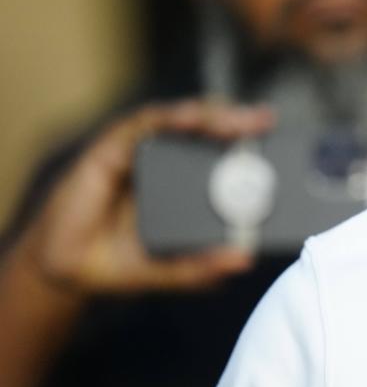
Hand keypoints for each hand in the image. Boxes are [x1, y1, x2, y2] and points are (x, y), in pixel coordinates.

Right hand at [14, 100, 273, 295]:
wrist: (65, 271)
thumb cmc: (120, 262)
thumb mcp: (168, 270)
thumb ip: (202, 266)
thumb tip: (244, 259)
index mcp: (187, 186)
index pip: (226, 156)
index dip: (252, 145)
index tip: (280, 141)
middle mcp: (167, 163)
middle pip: (209, 132)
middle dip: (238, 122)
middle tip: (265, 121)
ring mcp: (140, 153)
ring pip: (180, 121)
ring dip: (209, 115)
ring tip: (235, 120)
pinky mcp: (111, 150)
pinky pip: (142, 125)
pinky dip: (167, 118)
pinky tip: (188, 118)